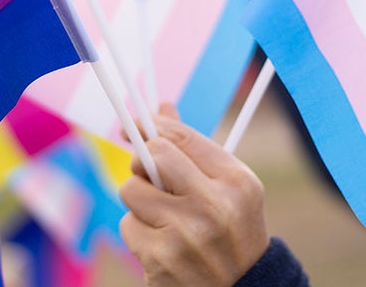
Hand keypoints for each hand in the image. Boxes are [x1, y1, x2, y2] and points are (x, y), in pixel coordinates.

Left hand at [119, 105, 269, 286]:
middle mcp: (215, 205)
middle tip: (145, 172)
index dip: (152, 124)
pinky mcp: (162, 259)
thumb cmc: (230, 231)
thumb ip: (194, 149)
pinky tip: (161, 244)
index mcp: (236, 182)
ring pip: (132, 190)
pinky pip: (128, 225)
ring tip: (164, 218)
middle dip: (141, 162)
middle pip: (152, 156)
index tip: (136, 124)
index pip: (182, 137)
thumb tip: (162, 106)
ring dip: (140, 202)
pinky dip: (138, 232)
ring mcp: (187, 234)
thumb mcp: (226, 188)